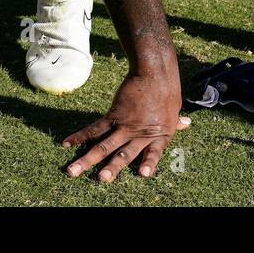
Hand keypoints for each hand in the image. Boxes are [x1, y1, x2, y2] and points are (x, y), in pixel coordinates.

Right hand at [61, 72, 190, 181]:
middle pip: (124, 153)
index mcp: (159, 135)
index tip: (144, 174)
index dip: (149, 163)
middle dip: (111, 168)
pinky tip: (67, 143)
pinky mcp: (114, 114)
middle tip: (101, 180)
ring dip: (87, 159)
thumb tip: (186, 124)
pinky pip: (94, 128)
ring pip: (104, 144)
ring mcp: (125, 124)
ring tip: (73, 171)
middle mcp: (141, 133)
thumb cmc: (166, 91)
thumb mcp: (174, 109)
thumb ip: (175, 123)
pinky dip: (80, 136)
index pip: (154, 153)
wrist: (154, 72)